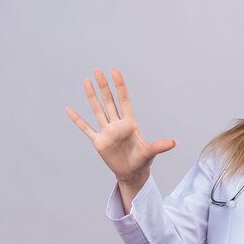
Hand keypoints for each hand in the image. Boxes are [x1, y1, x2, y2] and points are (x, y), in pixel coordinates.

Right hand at [66, 68, 175, 184]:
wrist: (132, 172)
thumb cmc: (142, 161)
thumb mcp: (151, 152)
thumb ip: (160, 146)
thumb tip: (174, 143)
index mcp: (130, 123)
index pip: (124, 100)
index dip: (120, 86)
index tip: (114, 71)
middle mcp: (117, 124)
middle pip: (109, 101)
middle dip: (103, 86)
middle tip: (97, 71)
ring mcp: (107, 132)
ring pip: (97, 110)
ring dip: (91, 96)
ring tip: (86, 81)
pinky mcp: (98, 142)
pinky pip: (85, 128)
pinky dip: (77, 119)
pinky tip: (69, 109)